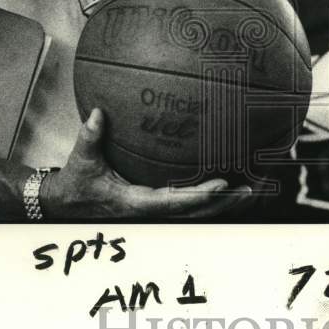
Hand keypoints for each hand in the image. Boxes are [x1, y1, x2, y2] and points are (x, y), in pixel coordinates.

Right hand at [41, 108, 253, 219]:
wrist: (70, 204)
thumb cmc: (78, 183)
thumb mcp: (81, 161)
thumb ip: (89, 138)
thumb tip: (98, 113)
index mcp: (137, 204)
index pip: (175, 203)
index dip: (200, 196)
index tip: (224, 183)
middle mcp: (154, 213)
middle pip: (199, 214)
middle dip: (228, 203)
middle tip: (255, 185)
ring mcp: (161, 213)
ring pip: (201, 214)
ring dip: (229, 203)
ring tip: (258, 184)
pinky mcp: (163, 207)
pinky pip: (194, 206)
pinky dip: (217, 197)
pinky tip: (237, 178)